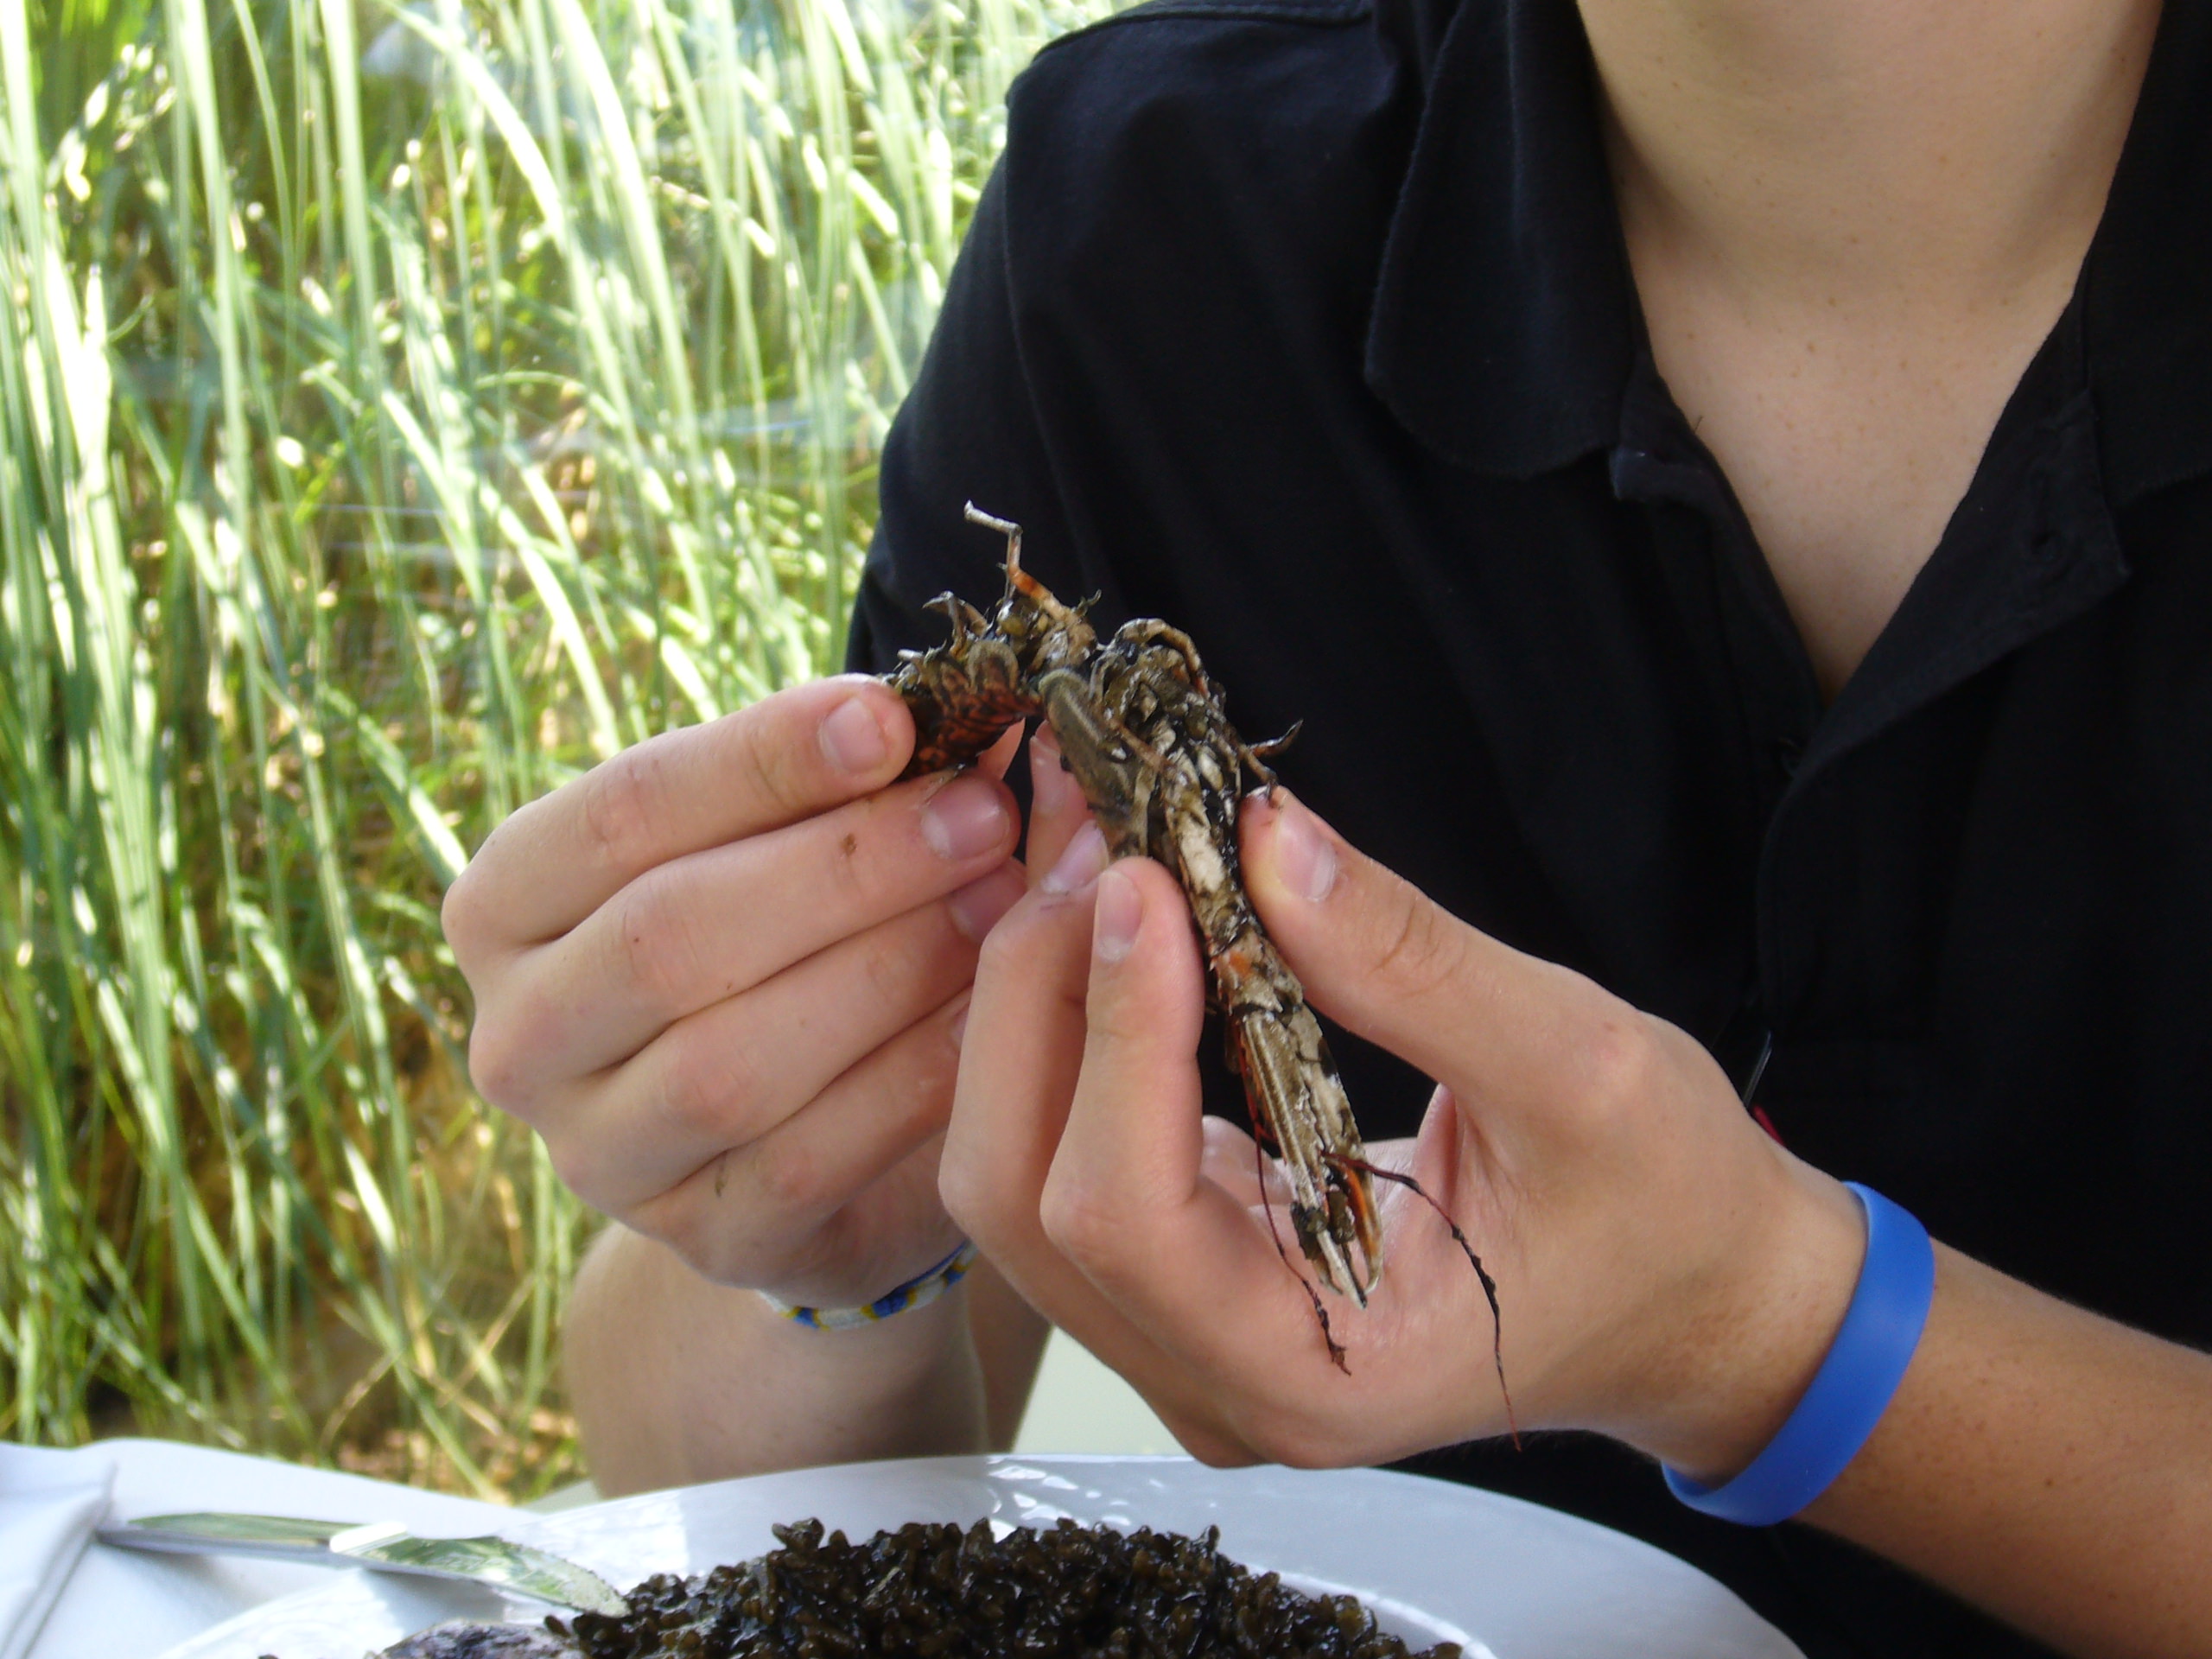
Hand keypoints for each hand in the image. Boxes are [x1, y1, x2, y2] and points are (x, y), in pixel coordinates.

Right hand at [442, 675, 1030, 1307]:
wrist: (804, 1144)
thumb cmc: (784, 946)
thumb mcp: (783, 850)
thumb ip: (839, 784)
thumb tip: (966, 708)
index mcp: (509, 904)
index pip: (626, 810)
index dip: (763, 759)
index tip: (893, 717)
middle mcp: (521, 1035)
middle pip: (670, 936)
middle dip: (844, 867)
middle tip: (979, 815)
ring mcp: (599, 1156)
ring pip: (730, 1061)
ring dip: (887, 971)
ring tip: (1003, 902)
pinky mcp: (701, 1239)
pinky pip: (806, 1160)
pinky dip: (909, 1080)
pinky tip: (989, 1016)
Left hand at [942, 789, 1866, 1477]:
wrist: (1693, 1292)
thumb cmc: (1665, 1209)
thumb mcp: (1582, 1066)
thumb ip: (1410, 961)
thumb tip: (1258, 841)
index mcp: (1313, 1375)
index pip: (1126, 1217)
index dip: (1113, 1033)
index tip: (1141, 878)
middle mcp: (1216, 1375)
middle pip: (1023, 1196)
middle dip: (1040, 999)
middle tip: (1103, 838)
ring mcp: (1186, 1329)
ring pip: (1017, 1174)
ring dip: (1036, 1004)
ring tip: (1101, 857)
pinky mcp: (1185, 1267)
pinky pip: (1066, 1148)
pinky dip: (1072, 1026)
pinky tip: (1117, 919)